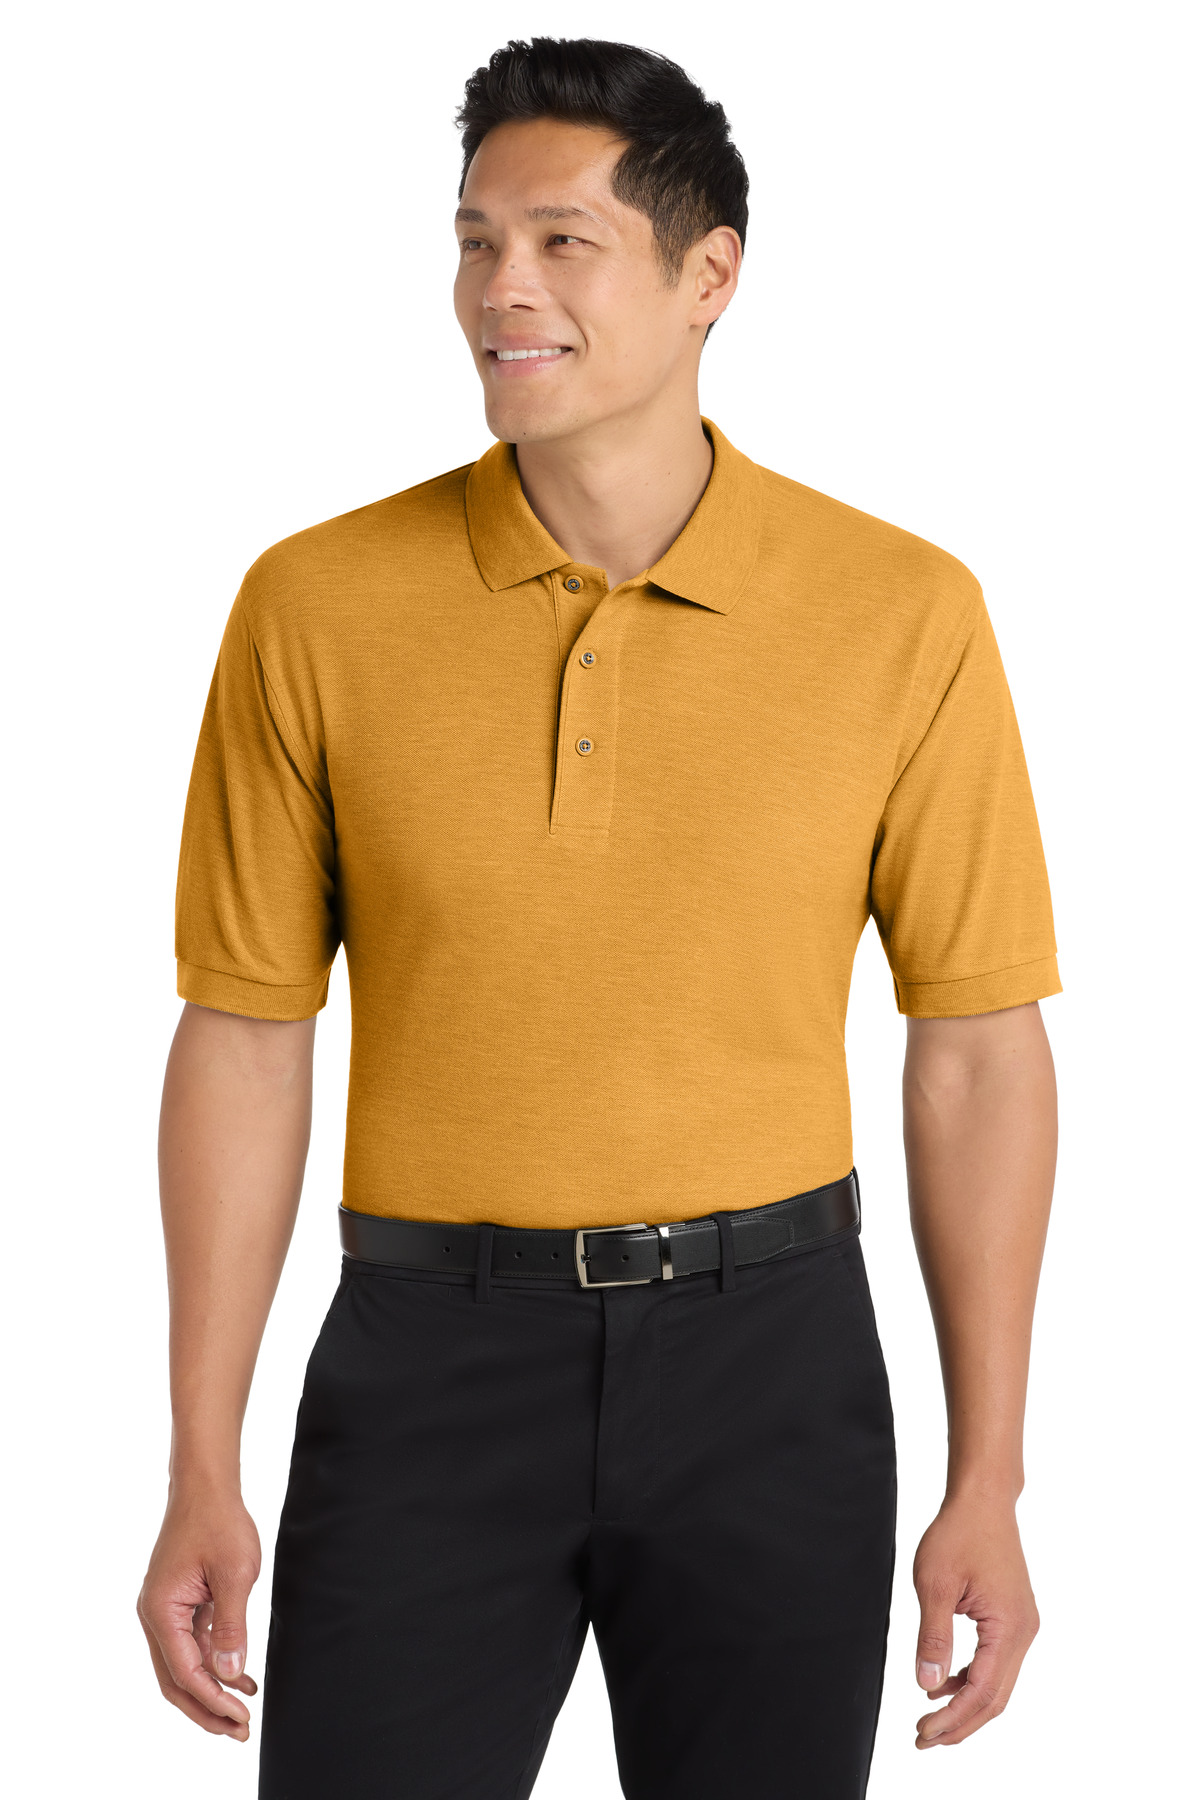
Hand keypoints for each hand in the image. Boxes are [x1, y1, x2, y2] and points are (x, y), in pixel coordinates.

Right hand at [137, 1484, 261, 1738]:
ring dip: (212, 1689)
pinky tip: (241, 1675)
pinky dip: (214, 1662)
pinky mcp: (178, 1601)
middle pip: (176, 1679)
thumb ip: (231, 1626)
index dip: (213, 1700)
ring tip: (243, 1710)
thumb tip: (228, 1675)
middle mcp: (155, 1615)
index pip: (185, 1673)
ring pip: (183, 1664)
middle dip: (206, 1709)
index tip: (241, 1718)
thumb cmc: (219, 1521)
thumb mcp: (234, 1574)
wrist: (207, 1485)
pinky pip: (192, 1643)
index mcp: (160, 1611)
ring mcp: (165, 1609)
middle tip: (238, 1731)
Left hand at [911, 1495, 1039, 1748]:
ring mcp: (1023, 1626)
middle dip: (960, 1724)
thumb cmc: (959, 1533)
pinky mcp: (1014, 1618)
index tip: (923, 1733)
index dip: (953, 1719)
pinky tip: (943, 1683)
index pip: (982, 1691)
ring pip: (997, 1684)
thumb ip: (933, 1637)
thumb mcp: (934, 1584)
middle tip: (924, 1739)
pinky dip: (971, 1679)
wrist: (983, 1501)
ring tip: (930, 1719)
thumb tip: (927, 1684)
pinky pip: (996, 1663)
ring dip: (966, 1705)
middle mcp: (1024, 1632)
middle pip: (996, 1698)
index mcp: (1009, 1627)